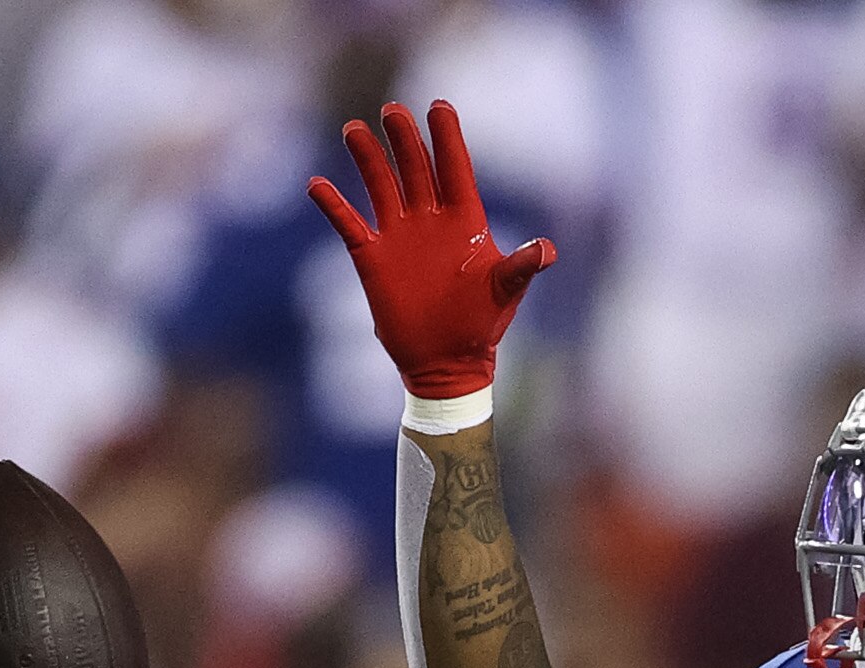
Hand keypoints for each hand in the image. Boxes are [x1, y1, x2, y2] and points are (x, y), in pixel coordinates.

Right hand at [307, 100, 556, 402]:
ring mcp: (399, 235)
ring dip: (368, 159)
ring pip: (381, 185)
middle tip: (393, 111)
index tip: (439, 106)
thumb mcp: (505, 292)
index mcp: (464, 219)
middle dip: (405, 139)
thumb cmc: (481, 325)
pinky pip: (349, 224)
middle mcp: (429, 219)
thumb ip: (521, 267)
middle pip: (415, 168)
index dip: (447, 138)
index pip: (455, 168)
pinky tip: (317, 185)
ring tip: (354, 130)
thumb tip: (548, 251)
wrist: (447, 363)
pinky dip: (334, 206)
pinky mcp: (373, 258)